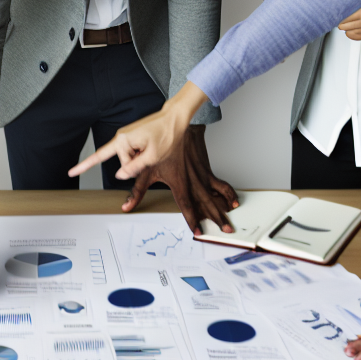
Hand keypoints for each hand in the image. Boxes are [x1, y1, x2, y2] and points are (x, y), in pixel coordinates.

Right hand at [70, 82, 206, 181]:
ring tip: (153, 149)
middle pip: (122, 162)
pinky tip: (150, 148)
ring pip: (127, 158)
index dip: (84, 166)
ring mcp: (125, 136)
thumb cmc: (166, 134)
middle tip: (151, 154)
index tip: (71, 172)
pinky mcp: (131, 137)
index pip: (100, 156)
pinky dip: (140, 155)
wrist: (174, 119)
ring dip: (139, 159)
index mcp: (123, 141)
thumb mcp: (153, 156)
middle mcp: (120, 137)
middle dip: (135, 164)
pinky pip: (131, 152)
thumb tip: (120, 175)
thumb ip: (134, 168)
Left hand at [120, 125, 238, 232]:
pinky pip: (220, 185)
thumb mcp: (146, 170)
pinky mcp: (207, 171)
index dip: (192, 220)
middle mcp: (193, 183)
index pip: (186, 206)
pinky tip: (233, 203)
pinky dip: (228, 195)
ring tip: (229, 223)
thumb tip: (126, 206)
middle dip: (215, 219)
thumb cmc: (161, 148)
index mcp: (179, 184)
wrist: (178, 128)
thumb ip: (137, 191)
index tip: (198, 231)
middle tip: (224, 231)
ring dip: (223, 210)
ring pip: (215, 197)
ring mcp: (202, 177)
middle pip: (206, 205)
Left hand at [338, 4, 360, 41]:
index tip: (335, 15)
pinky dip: (350, 33)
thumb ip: (354, 6)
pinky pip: (352, 36)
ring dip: (346, 28)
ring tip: (349, 24)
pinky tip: (353, 29)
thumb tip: (338, 7)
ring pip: (347, 31)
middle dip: (340, 23)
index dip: (338, 16)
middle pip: (343, 25)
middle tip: (340, 21)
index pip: (344, 15)